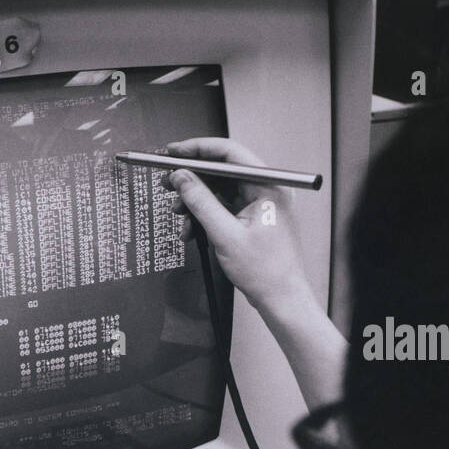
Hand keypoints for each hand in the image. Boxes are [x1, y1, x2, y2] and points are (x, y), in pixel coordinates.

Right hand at [162, 137, 320, 330]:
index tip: (173, 153)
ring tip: (179, 215)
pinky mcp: (252, 217)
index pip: (229, 153)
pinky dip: (204, 216)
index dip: (197, 150)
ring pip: (219, 190)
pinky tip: (192, 230)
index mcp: (268, 185)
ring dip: (195, 202)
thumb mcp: (224, 234)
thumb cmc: (266, 271)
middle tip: (168, 183)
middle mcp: (266, 189)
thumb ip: (200, 202)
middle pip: (222, 171)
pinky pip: (223, 207)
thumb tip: (182, 178)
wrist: (280, 298)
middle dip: (192, 179)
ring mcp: (259, 203)